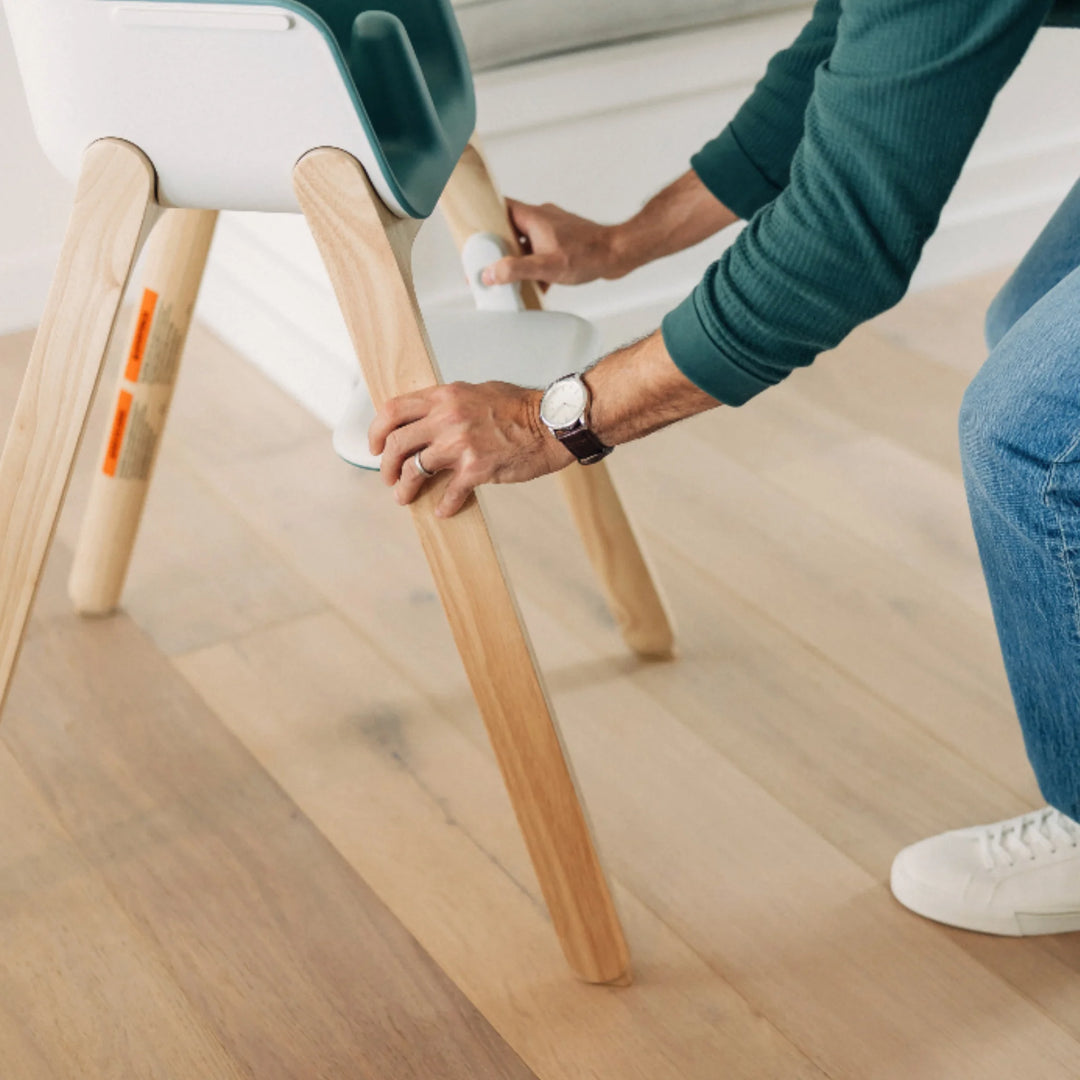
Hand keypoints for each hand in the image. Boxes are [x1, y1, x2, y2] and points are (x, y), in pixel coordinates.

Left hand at [369, 381, 573, 517]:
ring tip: (405, 497)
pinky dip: (445, 505)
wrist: (551, 424)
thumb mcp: (477, 392)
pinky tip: (444, 510)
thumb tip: (428, 417)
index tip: (376, 445)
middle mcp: (447, 417)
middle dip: (385, 465)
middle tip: (387, 476)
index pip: (393, 409)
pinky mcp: (476, 469)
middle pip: (396, 443)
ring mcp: (460, 444)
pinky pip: (450, 493)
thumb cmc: (521, 408)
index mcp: (445, 396)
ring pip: (414, 470)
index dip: (377, 430)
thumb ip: (450, 403)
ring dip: (404, 488)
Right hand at [481, 199, 627, 289]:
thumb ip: (515, 270)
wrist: (619, 253)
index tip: (474, 231)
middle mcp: (543, 218)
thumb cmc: (588, 255)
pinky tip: (540, 283)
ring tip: (514, 278)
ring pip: (528, 241)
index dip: (485, 217)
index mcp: (534, 217)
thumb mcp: (546, 266)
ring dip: (520, 258)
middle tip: (490, 263)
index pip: (501, 207)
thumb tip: (490, 274)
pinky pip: (543, 249)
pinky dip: (538, 264)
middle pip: (511, 227)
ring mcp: (555, 228)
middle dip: (500, 246)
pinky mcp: (565, 240)